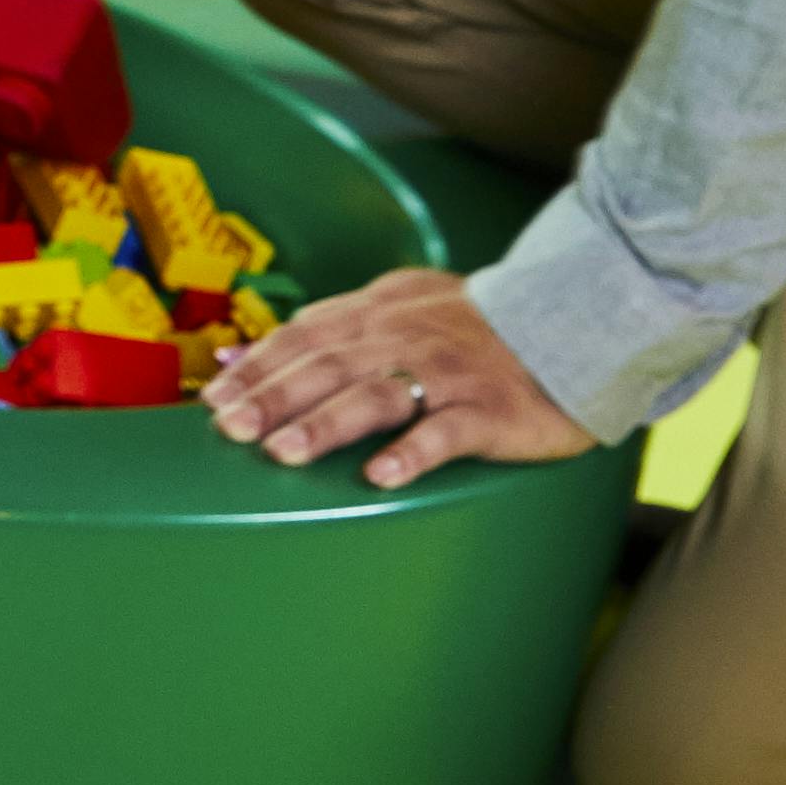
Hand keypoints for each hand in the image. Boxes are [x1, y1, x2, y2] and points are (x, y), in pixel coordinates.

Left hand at [209, 267, 588, 488]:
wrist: (571, 323)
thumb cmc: (473, 327)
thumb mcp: (397, 307)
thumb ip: (323, 327)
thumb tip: (237, 352)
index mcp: (380, 314)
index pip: (304, 336)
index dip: (258, 365)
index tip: (214, 397)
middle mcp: (406, 339)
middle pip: (328, 366)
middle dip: (274, 396)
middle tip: (230, 428)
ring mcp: (448, 375)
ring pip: (377, 396)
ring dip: (326, 424)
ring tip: (283, 453)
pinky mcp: (490, 411)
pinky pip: (446, 432)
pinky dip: (411, 452)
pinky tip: (379, 476)